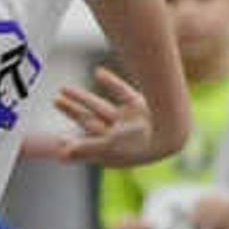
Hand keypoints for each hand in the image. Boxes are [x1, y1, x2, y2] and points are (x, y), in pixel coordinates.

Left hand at [34, 66, 162, 165]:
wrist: (173, 130)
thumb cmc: (141, 143)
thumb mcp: (108, 146)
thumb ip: (85, 149)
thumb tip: (62, 155)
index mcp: (110, 150)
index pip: (84, 142)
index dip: (68, 136)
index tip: (55, 132)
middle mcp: (118, 135)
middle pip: (89, 122)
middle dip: (72, 111)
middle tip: (55, 99)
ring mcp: (129, 121)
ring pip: (101, 106)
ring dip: (83, 97)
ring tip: (63, 88)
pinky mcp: (140, 106)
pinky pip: (122, 93)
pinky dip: (110, 82)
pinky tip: (97, 72)